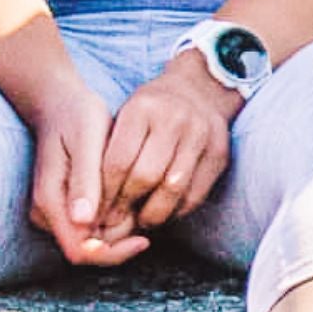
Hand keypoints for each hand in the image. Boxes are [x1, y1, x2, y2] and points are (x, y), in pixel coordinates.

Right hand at [28, 84, 150, 267]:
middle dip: (119, 243)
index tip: (143, 238)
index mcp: (50, 200)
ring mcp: (55, 211)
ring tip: (145, 208)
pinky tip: (134, 203)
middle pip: (86, 251)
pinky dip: (113, 221)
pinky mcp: (65, 206)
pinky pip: (90, 227)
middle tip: (150, 220)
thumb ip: (84, 179)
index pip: (81, 250)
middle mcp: (47, 213)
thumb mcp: (85, 139)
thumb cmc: (76, 115)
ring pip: (90, 241)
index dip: (112, 253)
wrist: (60, 102)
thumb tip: (83, 221)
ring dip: (118, 233)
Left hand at [94, 52, 235, 238]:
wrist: (199, 89)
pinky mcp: (220, 152)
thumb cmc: (151, 110)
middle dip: (126, 206)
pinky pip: (196, 194)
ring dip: (153, 214)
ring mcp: (201, 134)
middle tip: (116, 221)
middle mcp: (174, 118)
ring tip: (141, 220)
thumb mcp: (125, 116)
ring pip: (173, 189)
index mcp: (143, 107)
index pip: (118, 162)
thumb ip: (109, 152)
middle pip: (146, 177)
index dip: (105, 194)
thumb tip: (92, 206)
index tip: (96, 212)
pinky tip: (165, 211)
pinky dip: (177, 211)